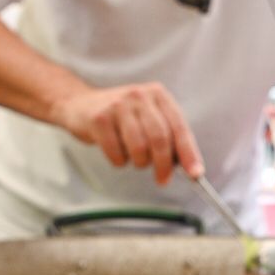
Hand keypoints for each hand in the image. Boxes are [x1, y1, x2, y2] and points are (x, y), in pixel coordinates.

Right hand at [53, 83, 201, 182]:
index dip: (188, 154)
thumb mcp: (148, 118)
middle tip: (162, 179)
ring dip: (138, 162)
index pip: (179, 128)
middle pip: (160, 139)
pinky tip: (116, 152)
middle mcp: (140, 96)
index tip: (196, 174)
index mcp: (158, 95)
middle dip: (163, 165)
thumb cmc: (121, 117)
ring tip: (133, 158)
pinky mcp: (99, 118)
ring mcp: (118, 105)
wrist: (79, 104)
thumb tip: (189, 168)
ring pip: (139, 148)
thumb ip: (168, 137)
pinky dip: (119, 161)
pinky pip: (117, 153)